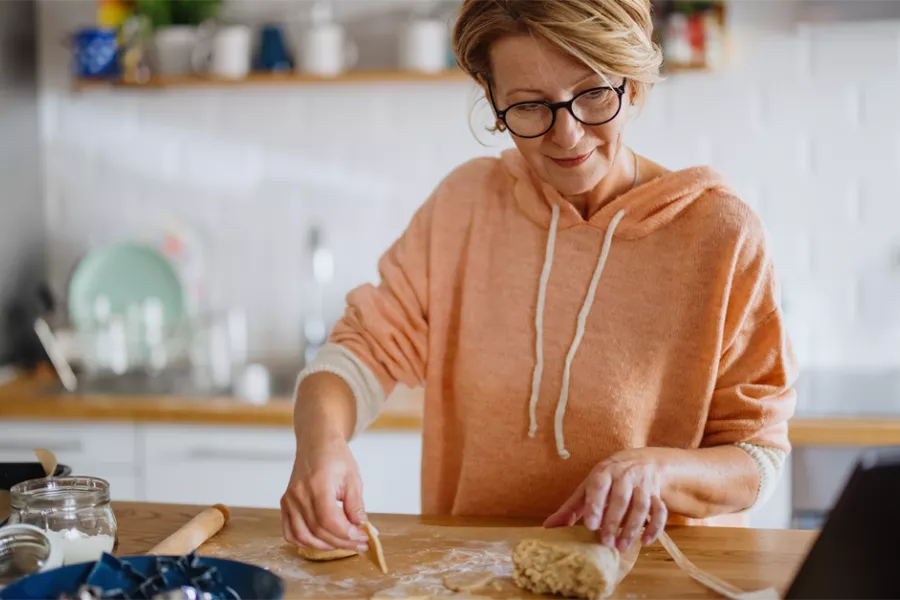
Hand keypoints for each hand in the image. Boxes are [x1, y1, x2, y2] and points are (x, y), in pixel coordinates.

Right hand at [280, 433, 368, 551]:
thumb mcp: (353, 479)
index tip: (362, 537)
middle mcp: (299, 494)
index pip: (328, 520)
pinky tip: (321, 541)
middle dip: (341, 542)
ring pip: (302, 535)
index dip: (346, 534)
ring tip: (342, 544)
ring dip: (324, 546)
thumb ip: (356, 506)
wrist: (316, 443)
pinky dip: (304, 542)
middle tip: (359, 544)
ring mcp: (289, 500)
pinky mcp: (285, 504)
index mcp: (317, 485)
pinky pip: (290, 531)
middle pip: (318, 530)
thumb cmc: (335, 457)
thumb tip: (362, 528)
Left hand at [543, 448, 667, 550]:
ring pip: (641, 506)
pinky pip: (660, 511)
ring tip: (621, 547)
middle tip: (605, 542)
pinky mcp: (657, 495)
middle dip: (613, 521)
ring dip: (632, 528)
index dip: (595, 504)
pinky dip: (655, 527)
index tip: (591, 525)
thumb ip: (570, 508)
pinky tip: (645, 541)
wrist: (641, 462)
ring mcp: (643, 486)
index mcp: (604, 472)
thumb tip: (548, 527)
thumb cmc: (608, 479)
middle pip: (621, 499)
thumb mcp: (588, 488)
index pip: (599, 486)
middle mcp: (625, 476)